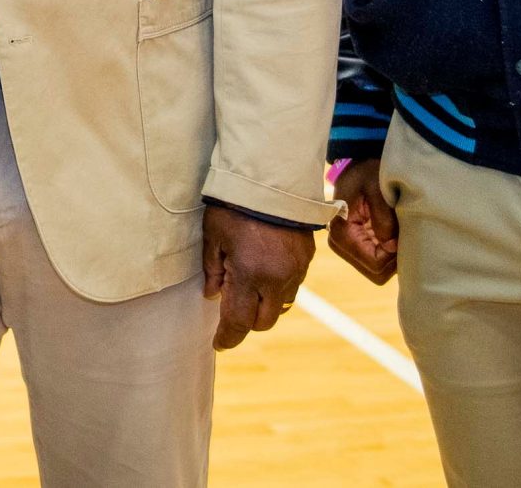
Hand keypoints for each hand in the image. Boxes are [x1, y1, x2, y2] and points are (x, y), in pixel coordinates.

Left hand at [203, 207, 313, 350]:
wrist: (272, 178)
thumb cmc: (234, 205)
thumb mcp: (213, 236)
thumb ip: (213, 269)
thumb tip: (213, 295)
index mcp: (249, 274)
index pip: (239, 321)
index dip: (228, 337)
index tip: (219, 343)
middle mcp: (276, 279)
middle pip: (263, 321)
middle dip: (246, 322)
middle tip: (232, 311)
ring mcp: (295, 270)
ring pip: (281, 306)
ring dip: (265, 306)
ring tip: (249, 289)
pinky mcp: (307, 259)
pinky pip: (293, 286)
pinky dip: (278, 288)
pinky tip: (266, 272)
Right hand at [326, 159, 396, 284]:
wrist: (360, 163)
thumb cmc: (368, 172)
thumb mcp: (377, 187)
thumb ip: (383, 217)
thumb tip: (390, 246)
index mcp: (341, 231)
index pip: (375, 263)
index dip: (393, 253)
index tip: (399, 231)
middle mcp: (339, 244)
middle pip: (376, 272)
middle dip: (393, 256)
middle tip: (399, 230)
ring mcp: (346, 247)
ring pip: (378, 270)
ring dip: (392, 253)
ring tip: (394, 227)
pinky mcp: (354, 246)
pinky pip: (377, 262)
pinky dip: (389, 251)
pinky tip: (390, 230)